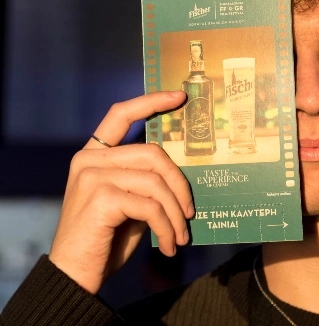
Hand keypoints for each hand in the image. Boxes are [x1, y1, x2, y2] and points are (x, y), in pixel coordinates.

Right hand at [48, 91, 193, 293]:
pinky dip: (166, 227)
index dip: (151, 101)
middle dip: (180, 184)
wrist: (74, 275)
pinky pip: (150, 206)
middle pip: (153, 153)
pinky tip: (169, 245)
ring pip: (156, 181)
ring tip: (181, 236)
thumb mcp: (129, 202)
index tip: (179, 96)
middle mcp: (89, 159)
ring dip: (175, 213)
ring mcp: (92, 176)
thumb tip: (185, 171)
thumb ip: (146, 179)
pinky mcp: (100, 197)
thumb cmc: (106, 239)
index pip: (121, 113)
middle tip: (189, 212)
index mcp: (94, 154)